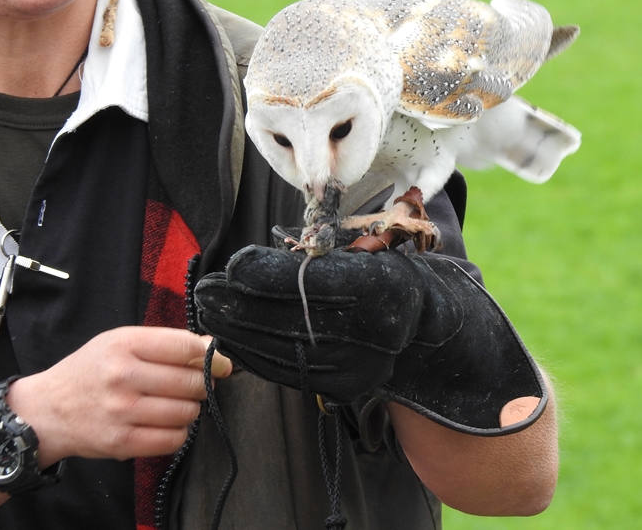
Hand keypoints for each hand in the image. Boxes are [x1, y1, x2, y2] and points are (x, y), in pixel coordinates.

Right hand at [5, 327, 230, 466]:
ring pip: (187, 412)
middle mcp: (122, 377)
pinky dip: (179, 432)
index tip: (215, 362)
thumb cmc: (92, 370)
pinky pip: (173, 440)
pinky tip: (167, 423)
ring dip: (191, 408)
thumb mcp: (121, 341)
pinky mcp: (122, 443)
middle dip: (203, 384)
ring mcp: (122, 412)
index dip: (209, 356)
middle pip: (191, 381)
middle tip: (196, 385)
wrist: (48, 411)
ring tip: (178, 403)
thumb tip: (210, 346)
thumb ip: (167, 342)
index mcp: (125, 345)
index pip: (186, 347)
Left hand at [196, 244, 547, 434]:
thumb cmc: (398, 281)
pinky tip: (233, 339)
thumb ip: (321, 258)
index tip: (231, 263)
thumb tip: (255, 263)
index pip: (308, 282)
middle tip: (204, 289)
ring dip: (238, 331)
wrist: (437, 336)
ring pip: (283, 349)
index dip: (262, 274)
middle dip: (238, 304)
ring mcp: (358, 365)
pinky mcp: (345, 387)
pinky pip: (289, 371)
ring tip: (209, 311)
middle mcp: (371, 331)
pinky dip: (255, 355)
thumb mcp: (371, 254)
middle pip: (288, 318)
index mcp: (381, 287)